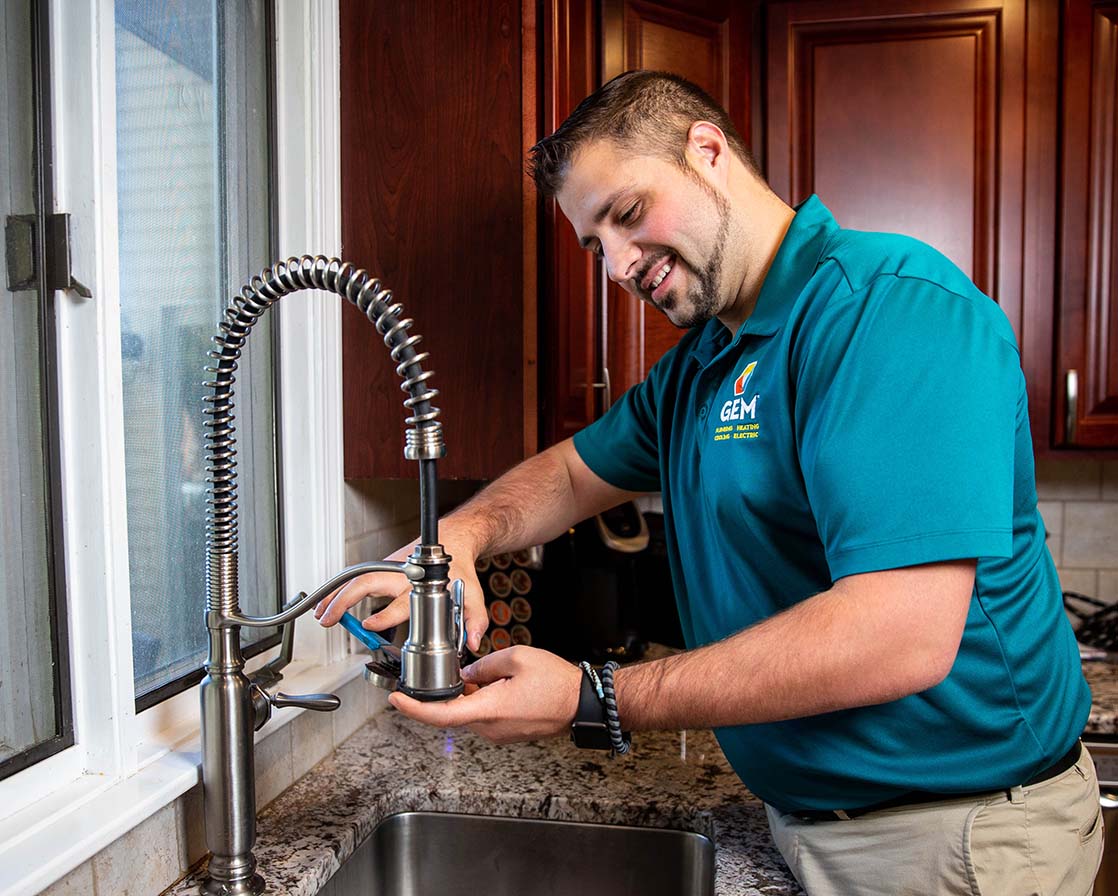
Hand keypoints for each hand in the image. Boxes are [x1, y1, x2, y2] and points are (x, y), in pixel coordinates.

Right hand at [313, 534, 488, 651]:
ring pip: (357, 579)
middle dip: (345, 601)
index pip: (401, 602)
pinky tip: (328, 603)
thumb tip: (471, 643)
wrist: (452, 540)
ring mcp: (390, 569)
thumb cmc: (460, 568)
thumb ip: (475, 620)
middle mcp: (402, 575)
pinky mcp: (383, 568)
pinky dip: (339, 590)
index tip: (370, 625)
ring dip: (335, 595)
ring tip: (319, 613)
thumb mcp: (474, 595)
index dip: (384, 615)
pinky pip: (357, 578)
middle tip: (328, 619)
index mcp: (422, 585)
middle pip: (368, 585)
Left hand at [388, 646, 581, 744]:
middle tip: (452, 667)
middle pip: (454, 709)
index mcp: (488, 709)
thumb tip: (466, 673)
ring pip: (470, 710)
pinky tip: (497, 682)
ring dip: (470, 692)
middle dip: (449, 689)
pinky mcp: (506, 732)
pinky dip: (482, 698)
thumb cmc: (555, 682)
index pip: (440, 715)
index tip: (396, 699)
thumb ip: (484, 665)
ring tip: (492, 672)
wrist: (582, 702)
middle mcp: (490, 727)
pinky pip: (484, 714)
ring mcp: (498, 733)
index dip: (413, 708)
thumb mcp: (516, 658)